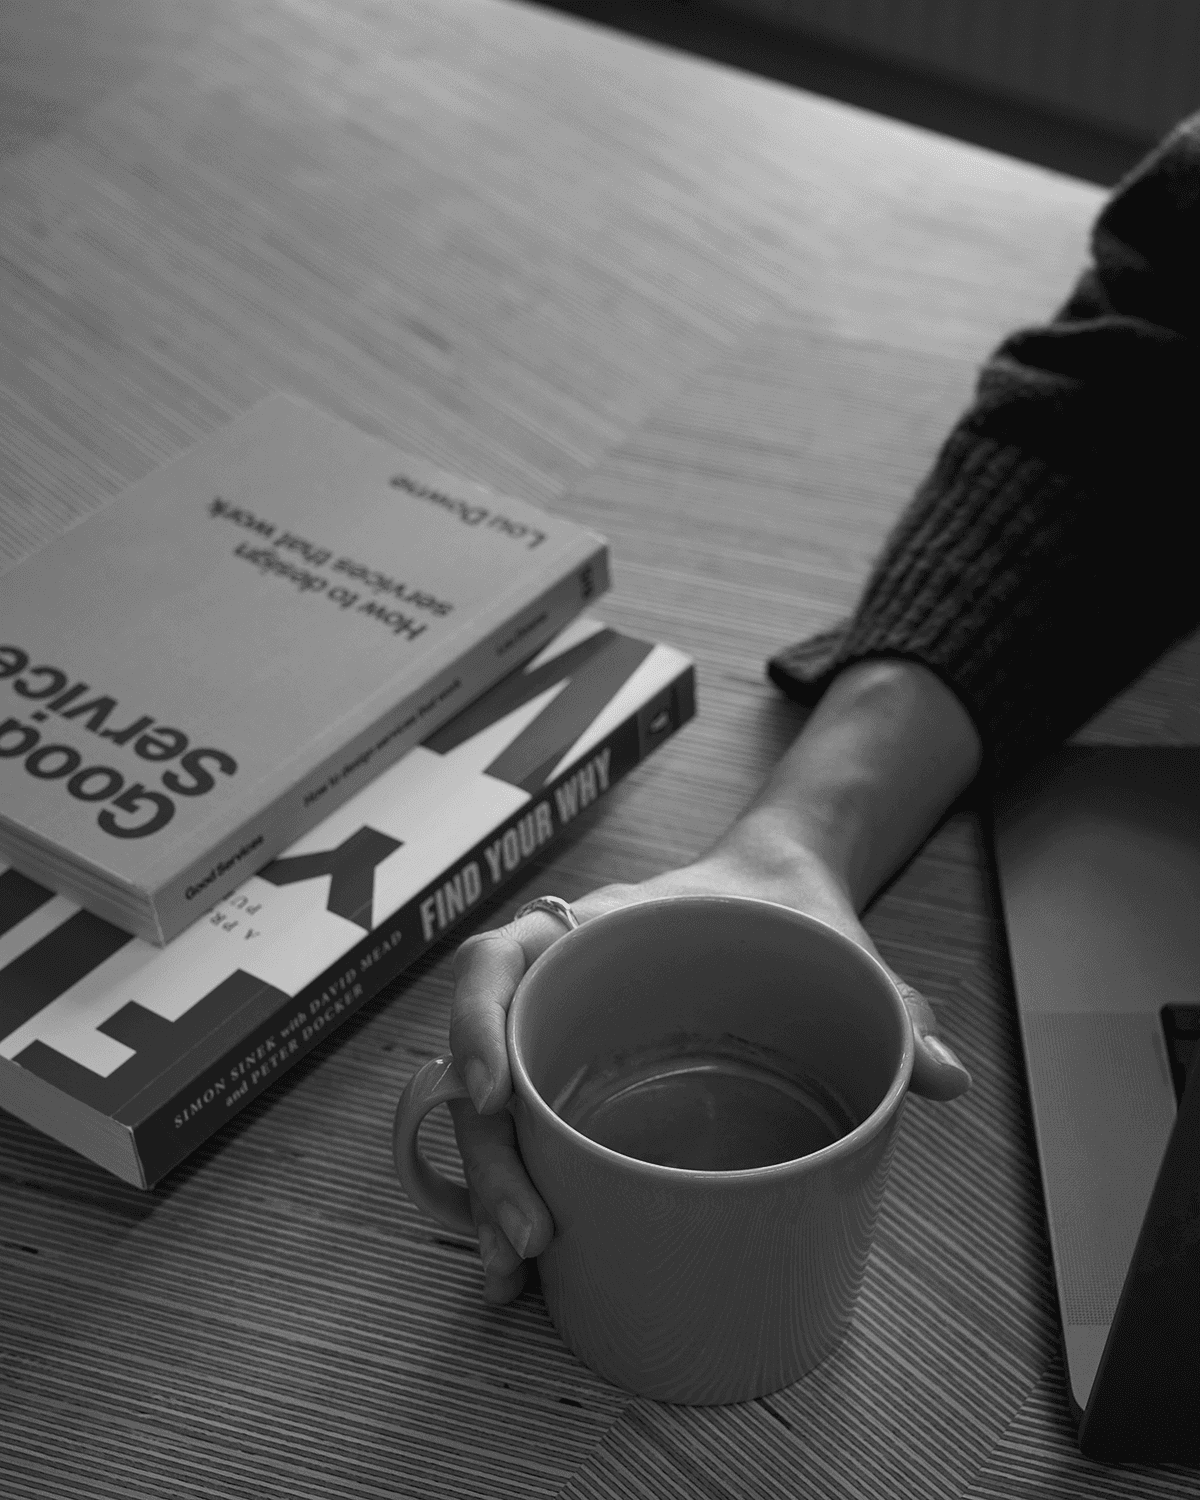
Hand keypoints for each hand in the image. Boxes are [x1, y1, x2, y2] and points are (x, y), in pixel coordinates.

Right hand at [447, 837, 970, 1303]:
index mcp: (599, 930)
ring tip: (511, 1271)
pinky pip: (525, 1129)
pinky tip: (523, 1263)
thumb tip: (949, 1080)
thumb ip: (892, 1003)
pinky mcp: (577, 1076)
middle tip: (526, 1236)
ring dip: (488, 1188)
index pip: (500, 957)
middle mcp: (560, 979)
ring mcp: (562, 1030)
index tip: (492, 1095)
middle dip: (490, 1154)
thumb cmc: (787, 915)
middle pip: (481, 1059)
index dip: (476, 1024)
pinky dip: (514, 1188)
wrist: (774, 891)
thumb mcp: (839, 950)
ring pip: (491, 1109)